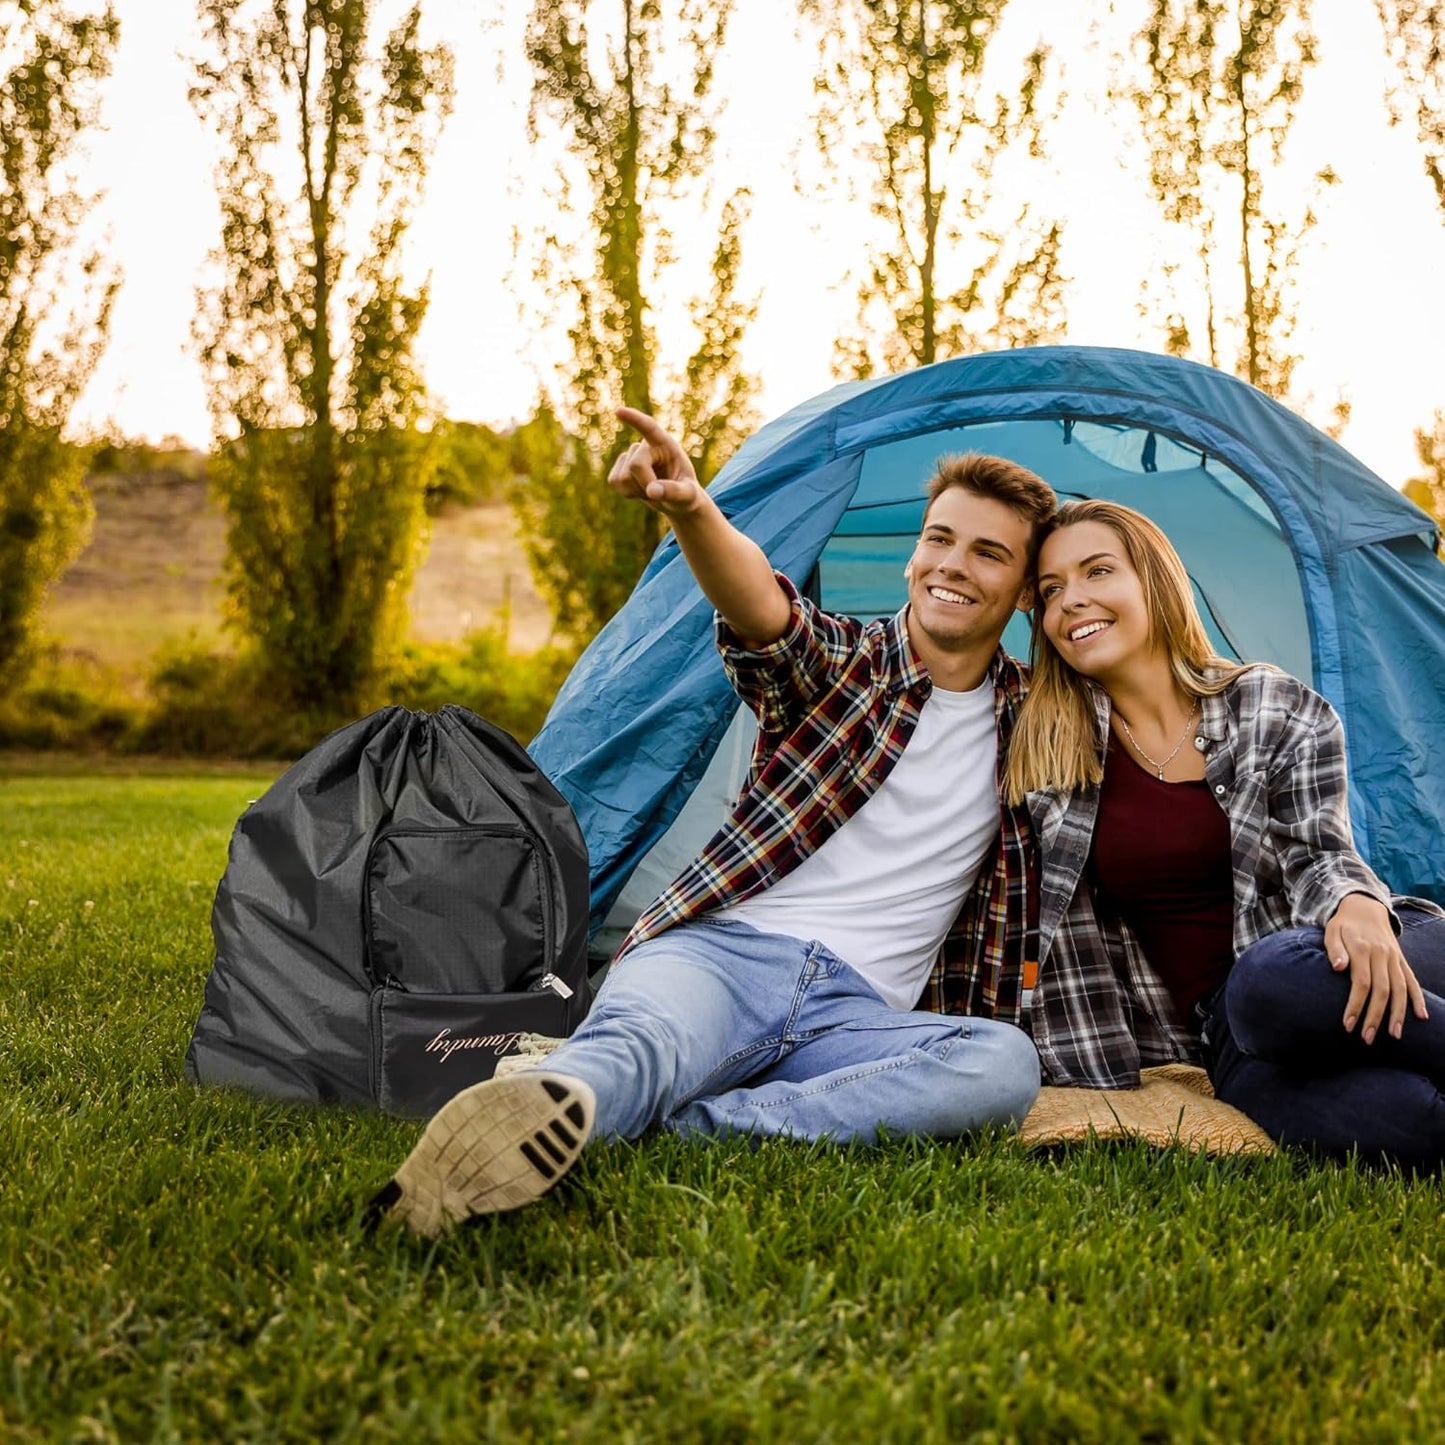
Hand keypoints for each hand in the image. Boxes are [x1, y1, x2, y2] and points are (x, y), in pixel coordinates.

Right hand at [608, 408, 703, 516]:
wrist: (676, 501)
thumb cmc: (687, 495)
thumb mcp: (688, 495)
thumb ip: (674, 491)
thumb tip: (651, 491)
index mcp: (666, 444)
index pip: (650, 428)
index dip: (634, 419)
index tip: (619, 411)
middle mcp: (646, 445)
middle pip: (635, 465)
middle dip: (645, 484)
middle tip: (660, 494)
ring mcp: (630, 455)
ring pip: (623, 477)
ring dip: (638, 491)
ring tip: (653, 491)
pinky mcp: (619, 468)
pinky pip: (614, 481)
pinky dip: (627, 493)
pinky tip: (640, 491)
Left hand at [1326, 893, 1428, 1043]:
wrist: (1365, 906)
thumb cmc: (1343, 924)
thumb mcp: (1331, 931)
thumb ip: (1334, 949)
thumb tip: (1337, 968)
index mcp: (1362, 949)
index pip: (1361, 983)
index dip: (1356, 1005)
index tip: (1348, 1025)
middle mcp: (1381, 955)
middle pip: (1382, 990)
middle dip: (1375, 1016)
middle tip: (1367, 1038)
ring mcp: (1394, 958)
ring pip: (1400, 989)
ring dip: (1398, 1013)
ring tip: (1394, 1035)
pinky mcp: (1401, 960)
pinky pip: (1412, 980)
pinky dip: (1418, 998)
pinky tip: (1421, 1016)